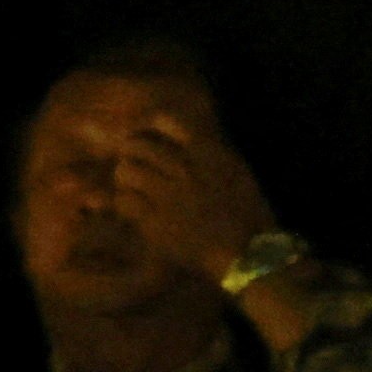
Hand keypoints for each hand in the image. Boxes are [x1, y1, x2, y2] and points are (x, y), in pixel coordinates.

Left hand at [105, 93, 277, 284]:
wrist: (245, 249)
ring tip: (128, 186)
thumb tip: (186, 142)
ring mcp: (167, 194)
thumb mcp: (235, 168)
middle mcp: (183, 167)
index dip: (148, 126)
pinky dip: (124, 203)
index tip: (145, 135)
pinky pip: (125, 202)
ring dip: (124, 177)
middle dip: (129, 151)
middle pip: (138, 144)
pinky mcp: (155, 221)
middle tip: (130, 162)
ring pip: (126, 171)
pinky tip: (131, 209)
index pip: (164, 121)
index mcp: (205, 150)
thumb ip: (209, 151)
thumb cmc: (247, 209)